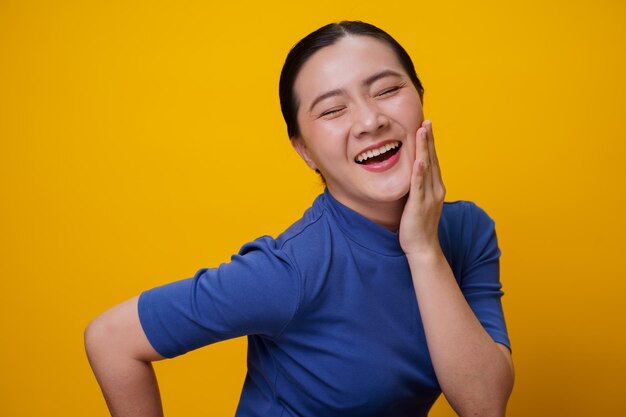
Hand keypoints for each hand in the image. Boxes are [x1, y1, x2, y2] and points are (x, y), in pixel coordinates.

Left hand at [399, 120, 445, 255]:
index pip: (433, 160)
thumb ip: (418, 187)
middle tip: (427, 120)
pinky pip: (419, 186)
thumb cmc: (418, 226)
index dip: (429, 143)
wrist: (423, 248)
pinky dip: (420, 172)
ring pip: (427, 168)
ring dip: (425, 148)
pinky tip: (419, 160)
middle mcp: (435, 189)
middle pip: (433, 159)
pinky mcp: (419, 206)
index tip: (426, 126)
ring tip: (423, 131)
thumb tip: (411, 175)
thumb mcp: (419, 202)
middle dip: (429, 139)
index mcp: (435, 188)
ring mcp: (429, 197)